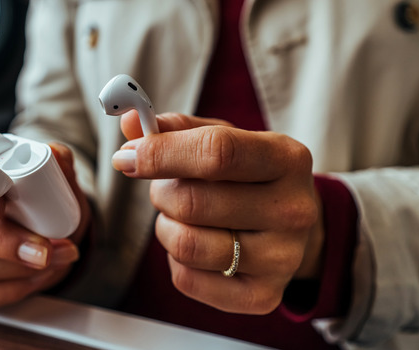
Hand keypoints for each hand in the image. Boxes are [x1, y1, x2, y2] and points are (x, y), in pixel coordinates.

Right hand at [0, 142, 90, 309]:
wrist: (51, 230)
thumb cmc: (42, 199)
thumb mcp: (55, 176)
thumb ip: (58, 159)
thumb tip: (56, 153)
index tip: (0, 206)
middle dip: (7, 242)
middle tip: (44, 248)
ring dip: (19, 268)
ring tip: (53, 259)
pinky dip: (14, 289)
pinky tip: (36, 277)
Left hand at [114, 111, 323, 314]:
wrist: (293, 226)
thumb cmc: (248, 175)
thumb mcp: (225, 139)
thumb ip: (177, 128)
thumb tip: (131, 122)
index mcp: (287, 159)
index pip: (216, 152)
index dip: (161, 153)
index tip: (126, 157)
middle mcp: (293, 210)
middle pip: (193, 202)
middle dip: (161, 192)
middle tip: (165, 188)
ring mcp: (281, 259)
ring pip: (186, 245)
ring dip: (165, 227)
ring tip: (180, 217)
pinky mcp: (262, 296)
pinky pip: (187, 279)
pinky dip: (175, 260)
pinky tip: (196, 243)